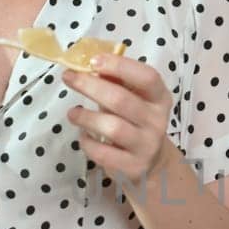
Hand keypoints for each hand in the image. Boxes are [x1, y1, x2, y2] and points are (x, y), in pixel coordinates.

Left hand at [63, 53, 172, 185]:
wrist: (151, 163)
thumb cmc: (135, 122)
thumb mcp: (133, 98)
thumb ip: (116, 81)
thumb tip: (89, 65)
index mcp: (159, 98)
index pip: (147, 77)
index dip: (120, 66)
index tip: (93, 61)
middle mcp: (157, 121)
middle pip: (122, 100)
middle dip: (90, 86)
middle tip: (69, 78)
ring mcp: (147, 146)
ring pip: (113, 128)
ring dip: (86, 117)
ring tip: (73, 113)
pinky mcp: (133, 167)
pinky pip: (104, 153)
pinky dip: (87, 143)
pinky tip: (83, 136)